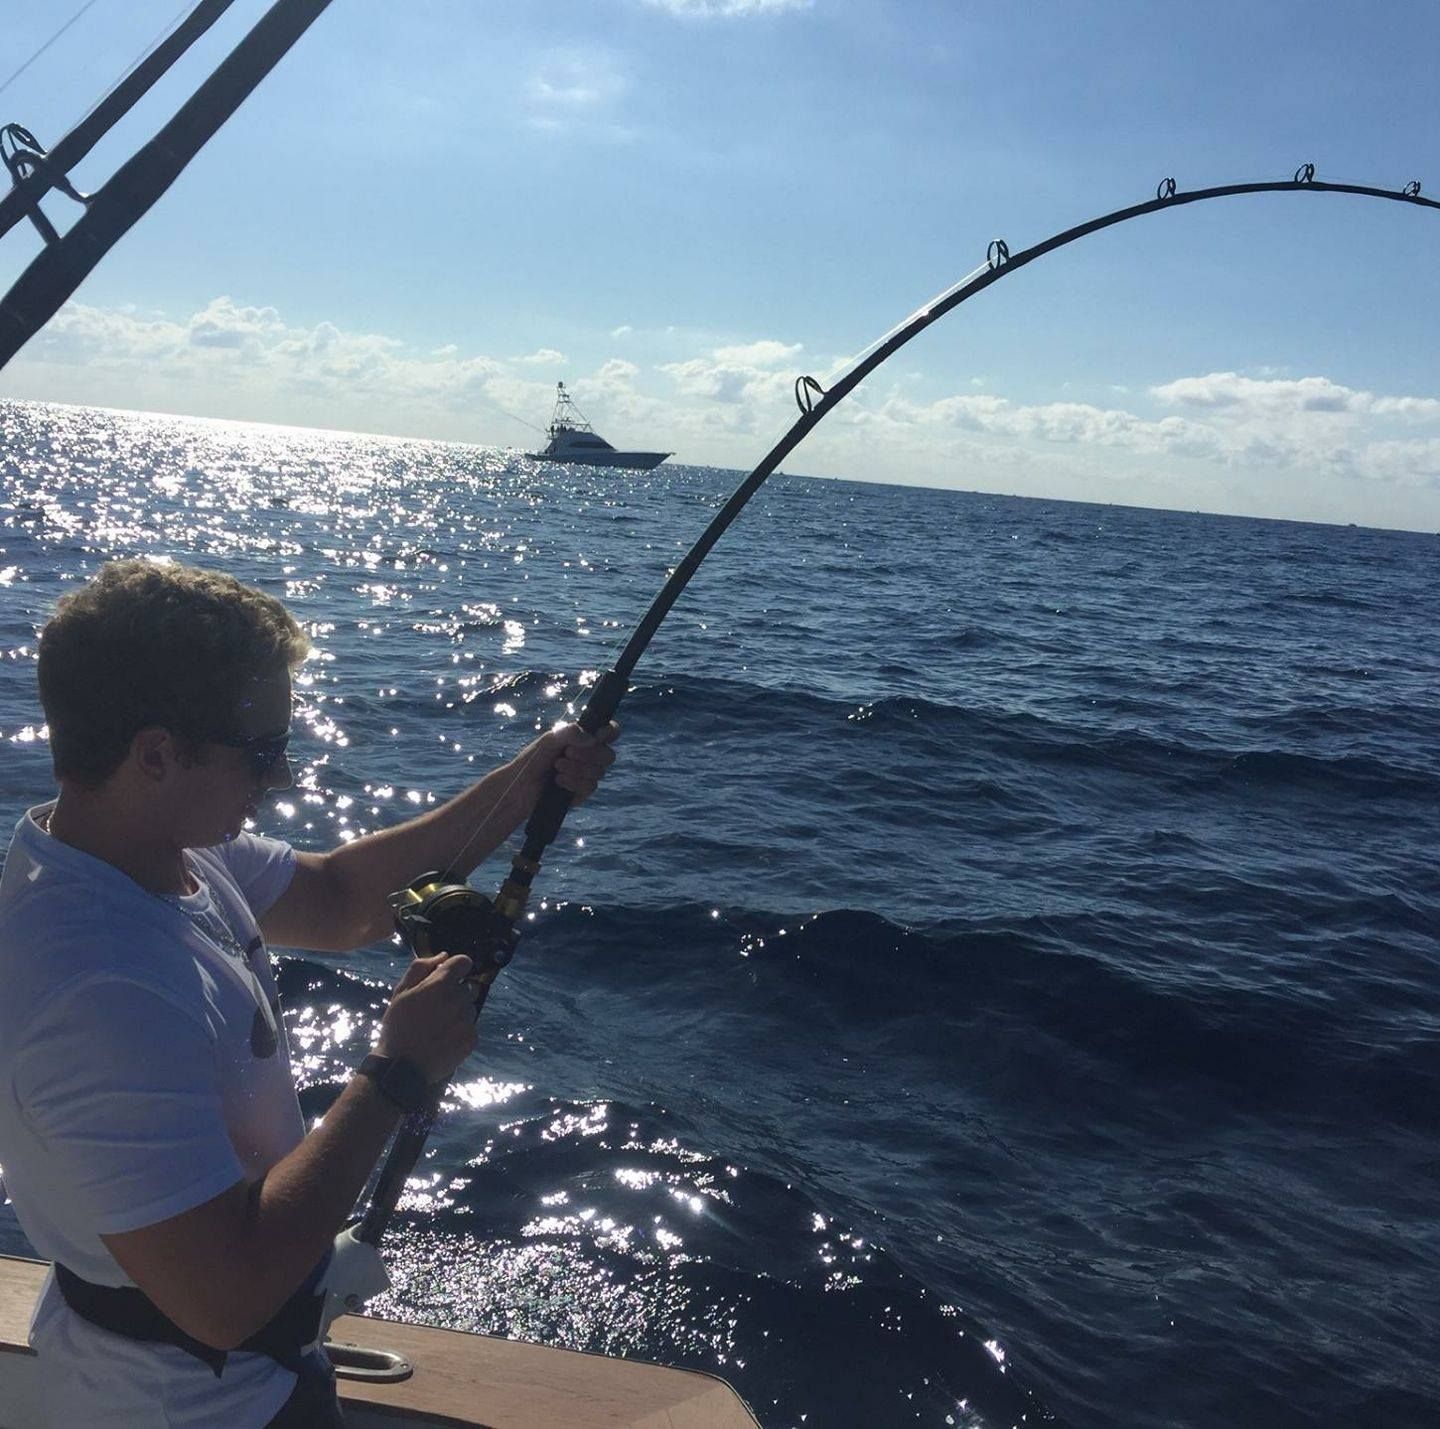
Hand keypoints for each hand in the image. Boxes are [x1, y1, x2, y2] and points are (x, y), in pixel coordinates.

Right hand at [374, 953, 478, 1084]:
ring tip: (437, 1027)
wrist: (400, 1067)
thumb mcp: (401, 993)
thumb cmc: (397, 1027)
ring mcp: (466, 1020)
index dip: (456, 967)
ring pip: (470, 1008)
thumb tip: (443, 955)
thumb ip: (421, 968)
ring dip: (459, 1013)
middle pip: (468, 987)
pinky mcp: (471, 1039)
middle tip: (436, 1008)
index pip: (464, 962)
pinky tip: (443, 1039)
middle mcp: (458, 999)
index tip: (449, 976)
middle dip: (455, 993)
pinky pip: (471, 1028)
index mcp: (441, 984)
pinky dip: (461, 1032)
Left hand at [539, 719, 618, 804]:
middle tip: (567, 752)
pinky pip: (590, 786)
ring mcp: (588, 775)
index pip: (610, 732)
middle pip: (609, 755)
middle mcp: (590, 757)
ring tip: (557, 766)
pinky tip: (558, 780)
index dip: (611, 732)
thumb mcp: (549, 740)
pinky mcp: (583, 792)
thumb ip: (570, 733)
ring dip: (577, 768)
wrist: (521, 786)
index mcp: (584, 739)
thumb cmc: (533, 760)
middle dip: (590, 754)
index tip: (599, 735)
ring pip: (600, 772)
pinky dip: (574, 782)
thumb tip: (593, 738)